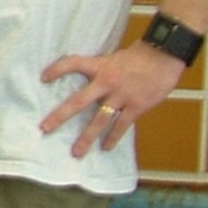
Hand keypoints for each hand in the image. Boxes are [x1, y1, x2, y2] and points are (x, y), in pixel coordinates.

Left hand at [42, 41, 187, 156]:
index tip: (43, 78)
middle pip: (79, 101)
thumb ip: (101, 70)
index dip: (57, 69)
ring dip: (87, 137)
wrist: (164, 55)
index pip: (72, 63)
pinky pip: (122, 125)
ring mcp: (121, 96)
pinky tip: (105, 148)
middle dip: (61, 116)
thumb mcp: (114, 58)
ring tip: (76, 152)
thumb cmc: (139, 56)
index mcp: (100, 67)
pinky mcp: (136, 106)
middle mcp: (106, 82)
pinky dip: (113, 138)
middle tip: (45, 129)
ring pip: (100, 120)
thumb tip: (88, 82)